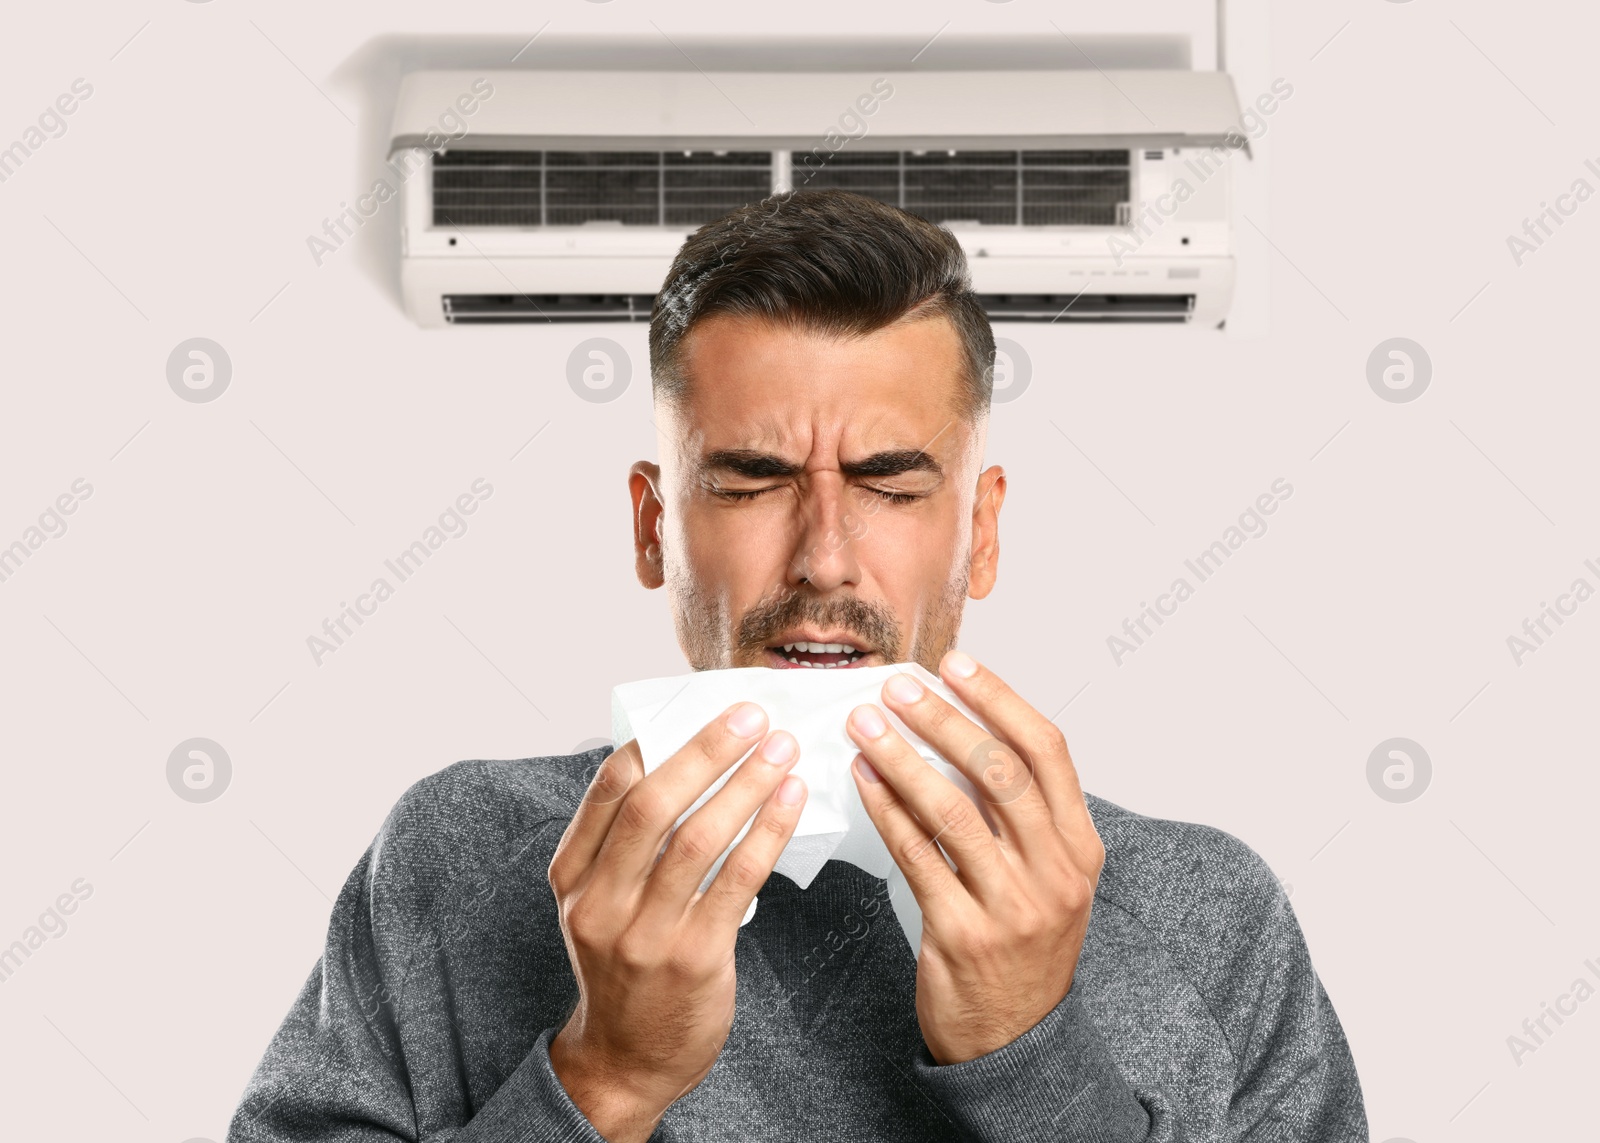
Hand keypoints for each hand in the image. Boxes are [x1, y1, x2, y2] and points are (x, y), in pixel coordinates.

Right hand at [547, 704, 807, 1141]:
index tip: (698, 705)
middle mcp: (600, 901)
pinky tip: (790, 800)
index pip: (609, 790)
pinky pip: (738, 880)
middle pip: (653, 805)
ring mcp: (644, 932)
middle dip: (706, 751)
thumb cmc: (624, 967)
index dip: (657, 740)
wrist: (626, 1060)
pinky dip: (767, 831)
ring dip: (746, 784)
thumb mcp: (600, 903)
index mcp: (572, 876)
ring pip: (698, 838)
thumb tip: (680, 760)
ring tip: (782, 749)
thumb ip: (624, 845)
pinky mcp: (693, 956)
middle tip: (751, 715)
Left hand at [845, 651, 1104, 1065]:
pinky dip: (886, 811)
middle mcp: (1055, 873)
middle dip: (944, 719)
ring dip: (902, 758)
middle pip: (999, 772)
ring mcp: (1011, 906)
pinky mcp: (962, 935)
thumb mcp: (1046, 878)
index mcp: (1080, 848)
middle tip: (899, 686)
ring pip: (952, 811)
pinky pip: (917, 857)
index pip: (1047, 752)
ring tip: (865, 724)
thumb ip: (1017, 815)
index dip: (1000, 700)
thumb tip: (958, 733)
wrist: (1017, 1042)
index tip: (956, 664)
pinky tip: (861, 780)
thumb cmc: (1023, 945)